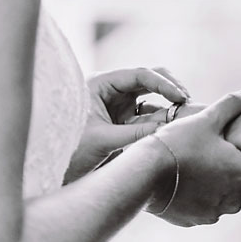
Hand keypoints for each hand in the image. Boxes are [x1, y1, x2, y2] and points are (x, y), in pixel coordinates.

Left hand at [65, 67, 188, 182]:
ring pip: (150, 99)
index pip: (139, 74)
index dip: (163, 83)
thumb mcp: (103, 141)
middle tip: (187, 102)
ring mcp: (117, 105)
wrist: (53, 167)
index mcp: (100, 84)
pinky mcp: (122, 121)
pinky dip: (160, 122)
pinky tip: (173, 128)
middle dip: (169, 89)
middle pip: (148, 80)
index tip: (180, 96)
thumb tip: (167, 130)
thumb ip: (136, 134)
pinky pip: (147, 117)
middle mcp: (110, 90)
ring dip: (167, 107)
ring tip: (184, 117)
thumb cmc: (69, 149)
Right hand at [146, 89, 240, 225]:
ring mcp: (213, 213)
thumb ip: (233, 105)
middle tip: (205, 152)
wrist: (143, 174)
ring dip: (209, 183)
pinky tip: (179, 180)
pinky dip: (192, 195)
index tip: (230, 146)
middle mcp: (234, 200)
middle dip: (226, 168)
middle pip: (237, 181)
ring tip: (190, 164)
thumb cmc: (178, 143)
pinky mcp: (192, 221)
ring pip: (217, 195)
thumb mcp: (206, 119)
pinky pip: (199, 206)